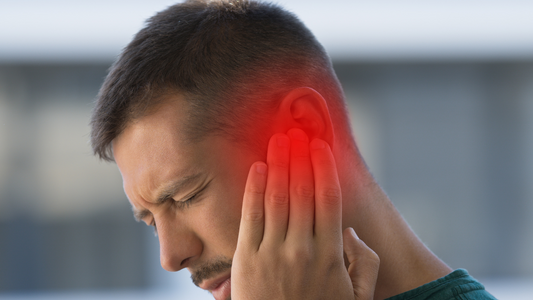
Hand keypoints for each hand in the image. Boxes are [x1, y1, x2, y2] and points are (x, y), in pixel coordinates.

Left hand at [231, 128, 378, 299]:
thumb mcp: (357, 298)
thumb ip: (365, 264)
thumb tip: (351, 231)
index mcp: (330, 254)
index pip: (328, 199)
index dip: (323, 168)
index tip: (320, 145)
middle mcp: (301, 248)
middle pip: (301, 191)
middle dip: (298, 157)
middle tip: (295, 131)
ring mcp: (272, 253)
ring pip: (276, 198)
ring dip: (277, 164)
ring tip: (278, 140)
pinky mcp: (246, 260)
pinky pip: (250, 217)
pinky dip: (254, 190)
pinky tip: (257, 168)